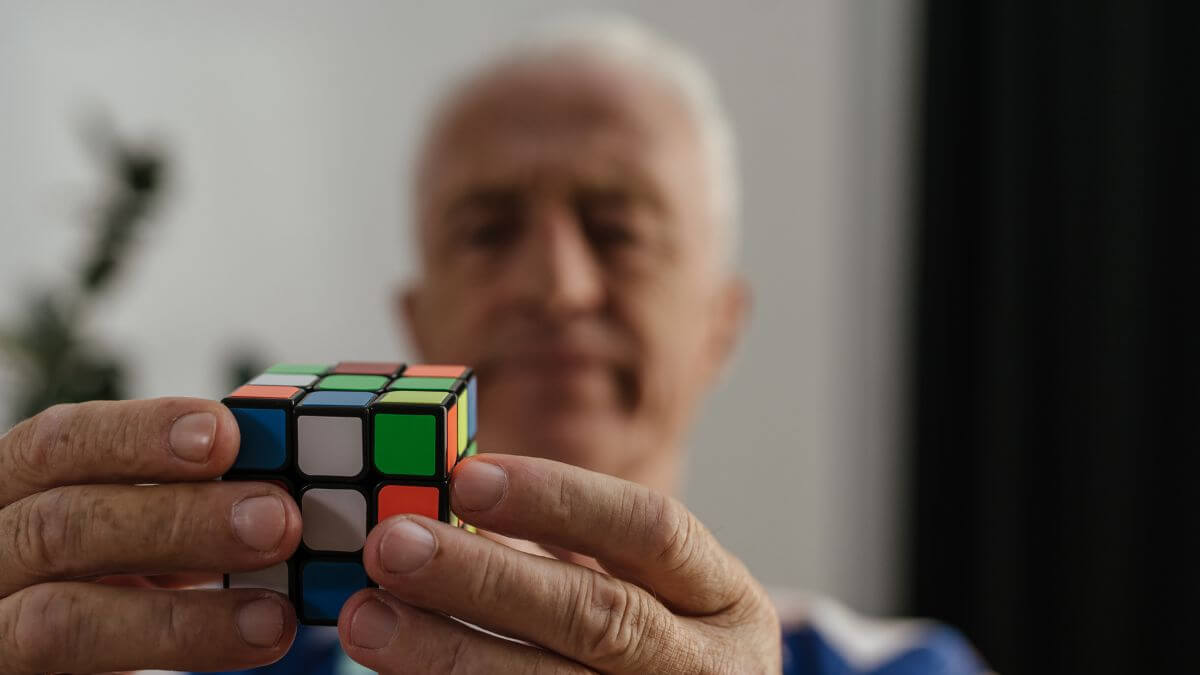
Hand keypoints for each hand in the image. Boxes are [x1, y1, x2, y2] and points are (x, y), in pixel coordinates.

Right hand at [0, 398, 302, 672]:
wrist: (47, 651)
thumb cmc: (96, 575)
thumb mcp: (122, 522)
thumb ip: (174, 499)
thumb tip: (281, 486)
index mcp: (16, 487)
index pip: (59, 443)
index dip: (140, 435)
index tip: (226, 436)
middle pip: (63, 525)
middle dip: (181, 520)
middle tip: (277, 521)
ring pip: (59, 618)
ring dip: (179, 618)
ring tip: (272, 617)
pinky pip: (67, 673)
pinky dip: (160, 662)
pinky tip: (237, 654)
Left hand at [337, 454, 780, 672]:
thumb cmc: (659, 649)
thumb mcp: (653, 591)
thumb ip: (573, 549)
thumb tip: (448, 499)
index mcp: (724, 600)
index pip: (651, 530)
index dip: (558, 500)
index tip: (465, 478)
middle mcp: (708, 668)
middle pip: (595, 616)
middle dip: (485, 578)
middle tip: (391, 545)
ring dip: (448, 653)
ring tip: (368, 617)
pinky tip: (399, 674)